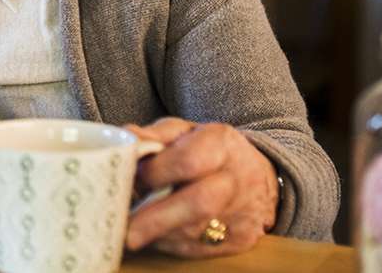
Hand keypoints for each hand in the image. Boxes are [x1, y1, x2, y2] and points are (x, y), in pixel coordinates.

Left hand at [123, 117, 277, 256]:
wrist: (257, 177)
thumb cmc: (210, 151)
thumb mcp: (185, 132)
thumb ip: (154, 135)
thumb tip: (126, 139)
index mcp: (222, 144)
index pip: (188, 161)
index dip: (155, 172)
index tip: (130, 178)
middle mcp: (236, 180)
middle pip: (198, 203)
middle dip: (155, 219)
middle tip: (124, 231)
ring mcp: (242, 214)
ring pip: (194, 232)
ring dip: (156, 233)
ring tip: (132, 228)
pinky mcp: (239, 241)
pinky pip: (198, 248)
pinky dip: (169, 243)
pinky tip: (156, 234)